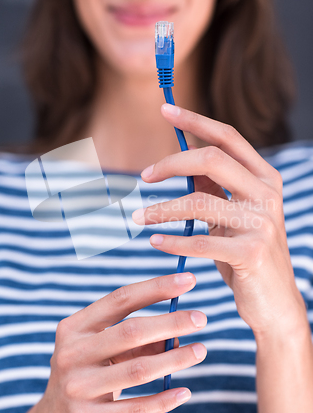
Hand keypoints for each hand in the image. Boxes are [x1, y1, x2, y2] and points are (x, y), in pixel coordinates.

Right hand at [30, 272, 206, 412]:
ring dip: (175, 359)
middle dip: (172, 321)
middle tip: (201, 318)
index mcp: (75, 327)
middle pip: (131, 331)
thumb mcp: (102, 350)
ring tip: (200, 350)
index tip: (187, 279)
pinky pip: (135, 407)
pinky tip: (184, 391)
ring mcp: (77, 386)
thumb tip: (177, 333)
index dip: (156, 288)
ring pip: (139, 369)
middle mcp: (71, 352)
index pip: (120, 299)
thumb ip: (135, 340)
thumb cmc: (87, 374)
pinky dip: (163, 399)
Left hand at [132, 103, 307, 339]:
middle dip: (171, 162)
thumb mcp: (232, 215)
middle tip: (144, 176)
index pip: (227, 137)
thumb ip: (215, 186)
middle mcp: (268, 194)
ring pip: (199, 201)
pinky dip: (172, 239)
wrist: (274, 302)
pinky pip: (200, 240)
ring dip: (161, 208)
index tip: (165, 109)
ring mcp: (263, 223)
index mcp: (264, 178)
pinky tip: (154, 240)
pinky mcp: (251, 253)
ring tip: (138, 217)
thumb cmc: (245, 253)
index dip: (195, 120)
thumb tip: (183, 155)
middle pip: (211, 159)